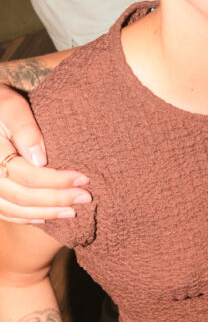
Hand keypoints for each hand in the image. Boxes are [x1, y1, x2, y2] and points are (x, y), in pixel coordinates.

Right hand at [0, 85, 90, 223]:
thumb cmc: (0, 103)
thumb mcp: (11, 106)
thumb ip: (25, 129)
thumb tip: (40, 160)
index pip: (26, 175)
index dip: (56, 180)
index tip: (83, 178)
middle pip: (20, 195)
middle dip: (56, 199)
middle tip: (85, 197)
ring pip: (11, 208)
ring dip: (44, 213)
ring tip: (72, 212)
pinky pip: (2, 211)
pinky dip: (24, 217)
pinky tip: (44, 217)